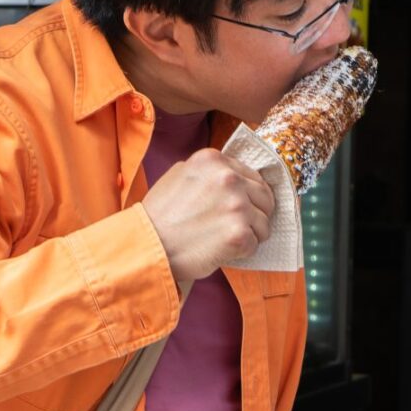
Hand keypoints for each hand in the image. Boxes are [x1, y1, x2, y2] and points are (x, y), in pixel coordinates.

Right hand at [140, 149, 275, 281]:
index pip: (252, 176)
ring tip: (224, 239)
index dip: (248, 195)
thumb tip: (235, 175)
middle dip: (255, 213)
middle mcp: (228, 177)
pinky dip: (242, 251)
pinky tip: (222, 250)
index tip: (237, 207)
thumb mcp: (179, 175)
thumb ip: (209, 172)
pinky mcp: (238, 233)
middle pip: (264, 197)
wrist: (145, 247)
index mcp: (213, 160)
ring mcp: (236, 205)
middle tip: (234, 226)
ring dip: (250, 233)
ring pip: (264, 222)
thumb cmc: (159, 216)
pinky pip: (255, 243)